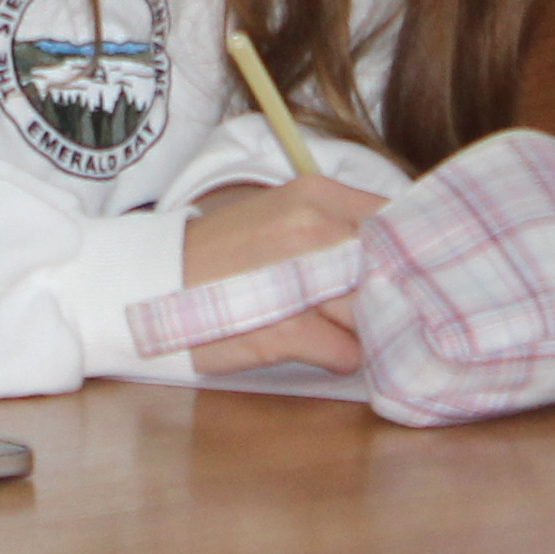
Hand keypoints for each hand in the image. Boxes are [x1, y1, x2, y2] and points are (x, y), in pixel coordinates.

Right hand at [180, 170, 386, 374]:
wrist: (148, 282)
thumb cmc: (218, 255)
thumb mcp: (278, 216)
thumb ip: (335, 227)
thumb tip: (398, 256)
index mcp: (316, 195)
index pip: (397, 222)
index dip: (405, 253)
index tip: (400, 273)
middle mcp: (316, 230)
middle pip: (392, 273)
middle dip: (384, 295)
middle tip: (360, 307)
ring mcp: (303, 280)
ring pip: (375, 316)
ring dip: (360, 330)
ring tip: (324, 325)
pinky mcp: (287, 330)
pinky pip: (348, 355)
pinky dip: (336, 358)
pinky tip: (307, 346)